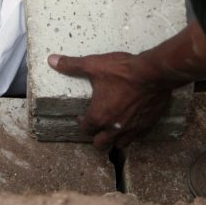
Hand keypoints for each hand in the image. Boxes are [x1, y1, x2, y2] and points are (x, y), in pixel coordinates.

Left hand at [48, 52, 173, 148]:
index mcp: (99, 116)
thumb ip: (72, 65)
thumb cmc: (123, 71)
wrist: (154, 74)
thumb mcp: (94, 65)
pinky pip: (138, 137)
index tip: (82, 116)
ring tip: (112, 128)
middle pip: (101, 143)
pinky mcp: (148, 125)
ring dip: (114, 139)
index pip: (86, 129)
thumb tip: (51, 60)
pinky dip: (132, 134)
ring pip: (120, 144)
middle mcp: (115, 128)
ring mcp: (133, 129)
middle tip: (96, 125)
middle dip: (96, 137)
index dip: (82, 123)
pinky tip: (131, 124)